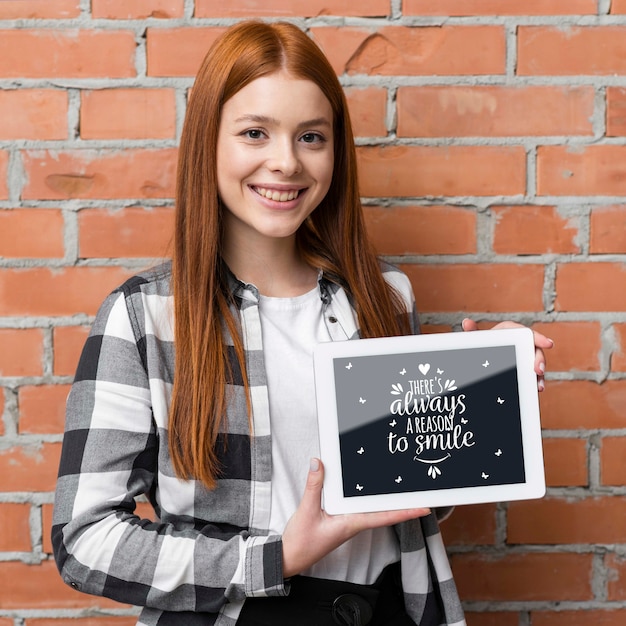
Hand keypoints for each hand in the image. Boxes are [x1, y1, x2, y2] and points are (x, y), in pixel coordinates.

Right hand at [281, 458, 429, 577]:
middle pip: (383, 512)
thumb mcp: (306, 511)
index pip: (383, 517)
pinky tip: (371, 492)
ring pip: (372, 510)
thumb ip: (314, 486)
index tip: (424, 508)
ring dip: (387, 502)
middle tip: (421, 493)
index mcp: (351, 524)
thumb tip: (319, 463)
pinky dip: (368, 500)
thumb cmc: (300, 542)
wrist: (289, 558)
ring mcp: (348, 523)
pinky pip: (359, 508)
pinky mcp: (340, 521)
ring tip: (404, 490)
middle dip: (402, 504)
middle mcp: (353, 524)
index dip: (405, 512)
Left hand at [461, 318, 552, 391]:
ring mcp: (525, 356)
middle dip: (539, 359)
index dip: (538, 337)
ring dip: (539, 373)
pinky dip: (537, 381)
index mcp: (510, 332)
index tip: (548, 344)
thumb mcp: (477, 340)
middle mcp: (521, 343)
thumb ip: (473, 332)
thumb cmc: (483, 344)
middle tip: (538, 369)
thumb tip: (466, 322)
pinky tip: (537, 387)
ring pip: (537, 363)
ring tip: (538, 385)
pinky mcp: (526, 368)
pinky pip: (534, 374)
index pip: (525, 332)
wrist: (483, 357)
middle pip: (534, 349)